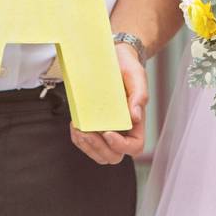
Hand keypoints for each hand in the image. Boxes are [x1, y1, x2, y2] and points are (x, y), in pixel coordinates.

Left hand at [69, 42, 147, 164]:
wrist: (114, 59)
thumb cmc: (128, 67)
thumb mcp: (136, 76)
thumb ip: (139, 95)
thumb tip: (136, 117)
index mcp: (137, 123)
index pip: (135, 147)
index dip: (121, 146)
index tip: (108, 132)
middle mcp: (123, 130)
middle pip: (114, 156)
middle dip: (99, 148)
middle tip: (88, 133)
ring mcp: (108, 130)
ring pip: (99, 154)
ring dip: (87, 147)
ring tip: (79, 130)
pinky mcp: (94, 126)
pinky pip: (86, 144)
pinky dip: (78, 139)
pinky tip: (75, 126)